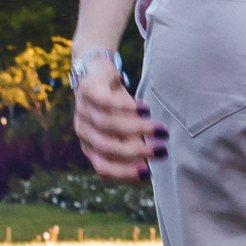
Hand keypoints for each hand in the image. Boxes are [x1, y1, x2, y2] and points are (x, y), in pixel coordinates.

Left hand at [74, 59, 165, 180]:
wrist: (97, 71)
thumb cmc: (115, 105)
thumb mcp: (125, 128)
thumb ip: (133, 146)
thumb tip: (148, 169)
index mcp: (90, 147)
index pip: (103, 169)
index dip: (125, 174)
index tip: (149, 174)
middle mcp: (83, 132)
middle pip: (106, 148)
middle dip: (136, 152)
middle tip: (162, 151)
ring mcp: (83, 111)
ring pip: (108, 125)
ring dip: (138, 129)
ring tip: (160, 130)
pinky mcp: (88, 90)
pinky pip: (105, 102)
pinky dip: (126, 107)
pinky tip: (145, 109)